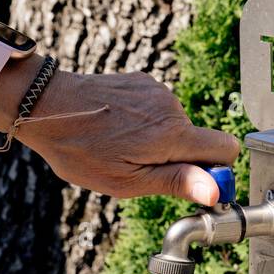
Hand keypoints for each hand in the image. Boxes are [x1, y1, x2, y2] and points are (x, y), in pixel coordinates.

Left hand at [18, 69, 240, 204]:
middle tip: (141, 168)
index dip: (217, 170)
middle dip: (180, 158)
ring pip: (176, 126)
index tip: (194, 182)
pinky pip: (159, 110)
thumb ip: (176, 182)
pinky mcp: (143, 82)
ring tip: (122, 147)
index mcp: (173, 135)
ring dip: (159, 141)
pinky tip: (118, 128)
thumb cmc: (83, 150)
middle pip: (199, 139)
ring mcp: (157, 91)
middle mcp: (172, 108)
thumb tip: (214, 191)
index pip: (226, 148)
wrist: (47, 106)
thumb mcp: (128, 180)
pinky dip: (146, 123)